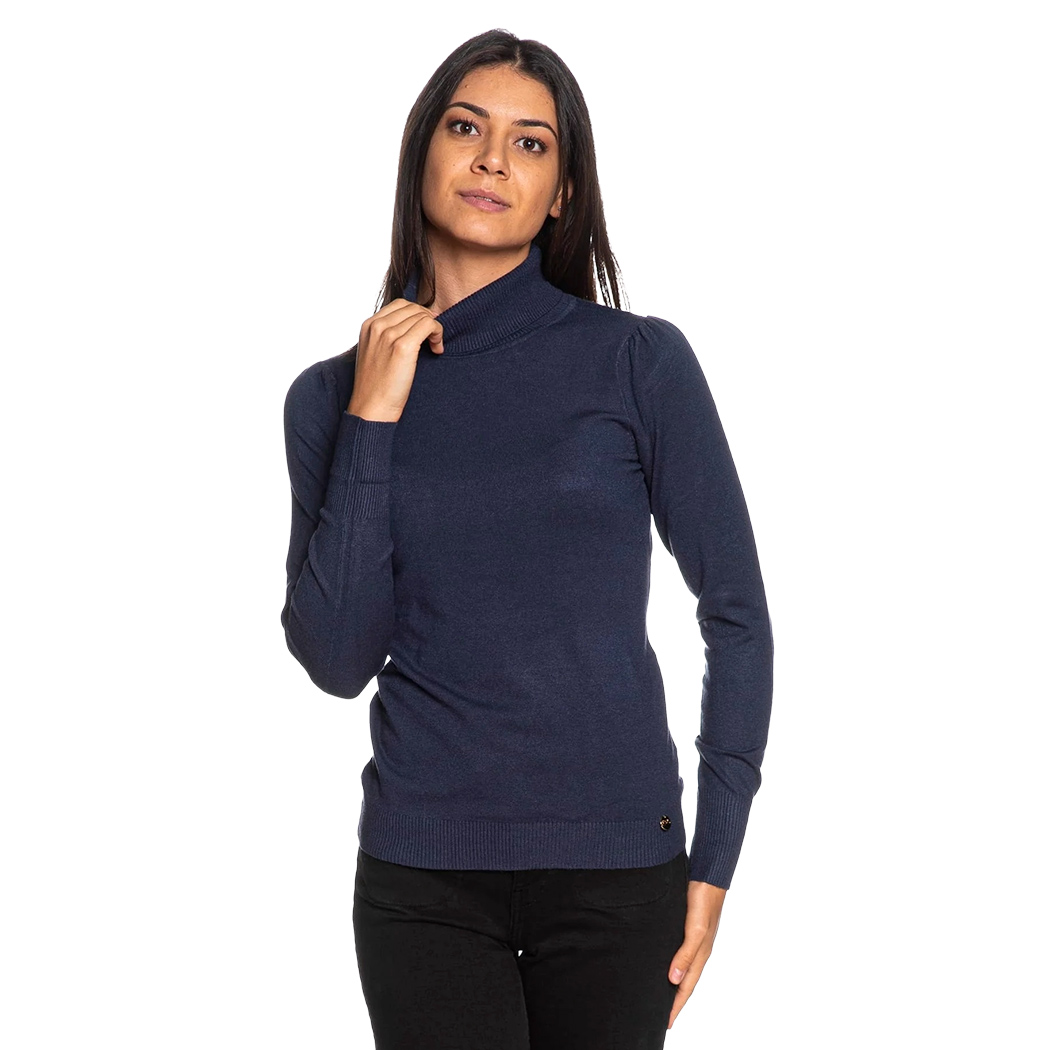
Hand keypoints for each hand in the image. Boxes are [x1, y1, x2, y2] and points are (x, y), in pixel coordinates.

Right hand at [347, 298, 444, 422]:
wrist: (371, 408)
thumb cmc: (376, 386)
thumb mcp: (374, 353)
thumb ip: (386, 336)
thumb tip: (412, 326)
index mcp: (368, 325)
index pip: (400, 304)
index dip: (417, 314)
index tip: (424, 331)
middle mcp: (377, 326)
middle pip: (413, 308)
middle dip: (427, 320)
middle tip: (433, 338)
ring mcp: (388, 335)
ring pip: (422, 315)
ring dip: (434, 329)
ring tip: (435, 346)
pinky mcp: (403, 346)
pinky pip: (429, 325)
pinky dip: (438, 334)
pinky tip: (438, 349)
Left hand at [667, 879, 726, 1028]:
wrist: (708, 874)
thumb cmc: (704, 900)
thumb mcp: (695, 928)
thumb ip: (685, 954)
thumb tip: (673, 980)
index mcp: (701, 954)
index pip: (686, 987)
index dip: (676, 1005)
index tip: (665, 1023)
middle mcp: (697, 949)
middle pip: (683, 981)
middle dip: (673, 999)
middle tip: (658, 1014)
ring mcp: (692, 938)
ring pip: (680, 967)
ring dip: (671, 982)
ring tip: (658, 993)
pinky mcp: (685, 927)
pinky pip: (677, 952)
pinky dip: (670, 963)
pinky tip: (660, 962)